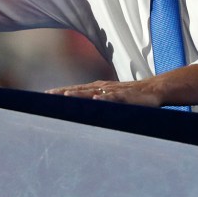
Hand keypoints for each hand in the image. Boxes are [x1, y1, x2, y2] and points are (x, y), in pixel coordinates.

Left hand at [47, 80, 162, 106]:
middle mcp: (102, 88)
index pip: (76, 89)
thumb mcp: (110, 98)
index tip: (45, 94)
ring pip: (93, 92)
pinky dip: (105, 98)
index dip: (61, 92)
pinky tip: (96, 99)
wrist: (152, 90)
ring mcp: (113, 91)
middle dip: (63, 92)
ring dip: (79, 94)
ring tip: (66, 95)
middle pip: (79, 89)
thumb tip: (83, 108)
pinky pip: (114, 97)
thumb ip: (97, 101)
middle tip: (48, 95)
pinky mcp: (125, 96)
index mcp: (97, 88)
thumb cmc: (130, 96)